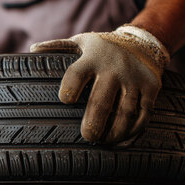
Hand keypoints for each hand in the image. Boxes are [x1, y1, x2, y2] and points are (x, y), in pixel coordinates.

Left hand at [30, 25, 169, 143]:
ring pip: (125, 112)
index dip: (69, 88)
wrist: (142, 42)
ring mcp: (135, 79)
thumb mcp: (80, 43)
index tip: (65, 100)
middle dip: (94, 122)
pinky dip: (133, 131)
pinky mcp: (151, 88)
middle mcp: (114, 68)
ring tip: (103, 142)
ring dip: (114, 132)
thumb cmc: (101, 49)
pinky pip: (143, 114)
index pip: (77, 73)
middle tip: (87, 136)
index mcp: (91, 58)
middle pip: (101, 100)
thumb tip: (32, 51)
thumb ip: (56, 48)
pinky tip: (121, 141)